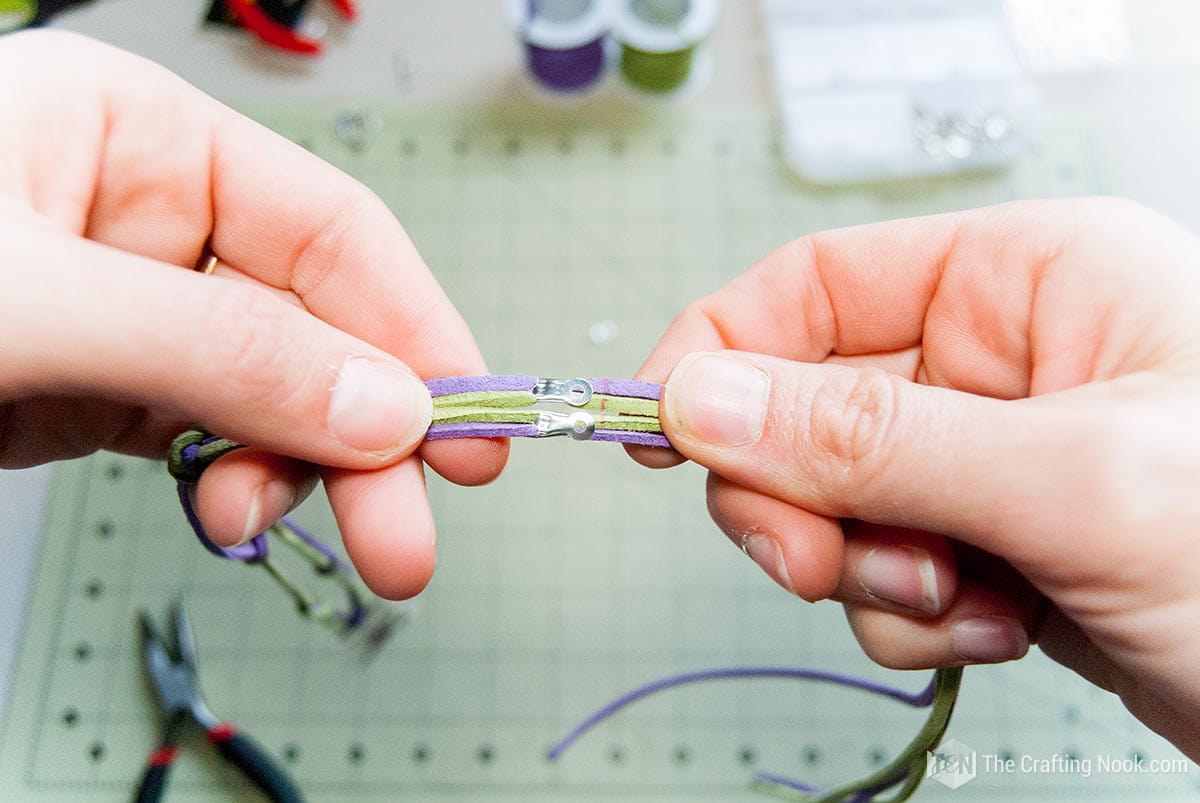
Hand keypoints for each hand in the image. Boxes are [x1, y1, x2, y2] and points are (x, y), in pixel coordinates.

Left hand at [0, 31, 507, 598]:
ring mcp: (129, 309)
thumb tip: (383, 404)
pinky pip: (208, 435)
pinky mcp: (99, 386)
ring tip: (281, 530)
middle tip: (413, 531)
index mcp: (138, 136)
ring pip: (267, 393)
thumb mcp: (36, 304)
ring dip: (294, 471)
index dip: (411, 326)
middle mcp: (145, 217)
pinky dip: (233, 482)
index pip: (329, 228)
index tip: (467, 419)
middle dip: (365, 432)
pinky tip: (229, 512)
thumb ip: (222, 352)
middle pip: (310, 325)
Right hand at [631, 198, 1199, 758]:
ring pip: (836, 502)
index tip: (658, 425)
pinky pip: (885, 570)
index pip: (814, 286)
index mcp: (1027, 282)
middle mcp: (1001, 361)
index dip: (722, 352)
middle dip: (797, 495)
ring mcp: (992, 458)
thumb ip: (870, 438)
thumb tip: (704, 397)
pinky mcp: (995, 543)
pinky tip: (995, 621)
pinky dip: (915, 614)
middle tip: (813, 557)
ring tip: (961, 592)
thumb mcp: (1070, 480)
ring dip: (866, 568)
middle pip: (805, 406)